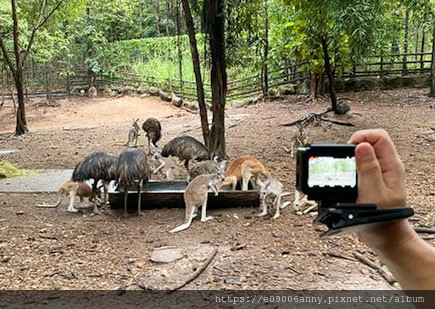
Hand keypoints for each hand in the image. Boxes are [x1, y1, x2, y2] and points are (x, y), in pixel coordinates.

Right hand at [349, 129, 410, 248]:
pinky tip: (342, 175)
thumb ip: (368, 169)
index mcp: (392, 166)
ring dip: (349, 157)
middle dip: (352, 146)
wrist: (384, 237)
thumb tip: (362, 146)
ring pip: (361, 153)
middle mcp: (385, 167)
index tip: (348, 148)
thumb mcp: (374, 193)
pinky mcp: (368, 180)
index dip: (362, 137)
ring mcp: (377, 173)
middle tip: (342, 159)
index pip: (379, 136)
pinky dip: (347, 167)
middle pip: (368, 142)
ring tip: (341, 167)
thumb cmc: (383, 220)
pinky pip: (357, 165)